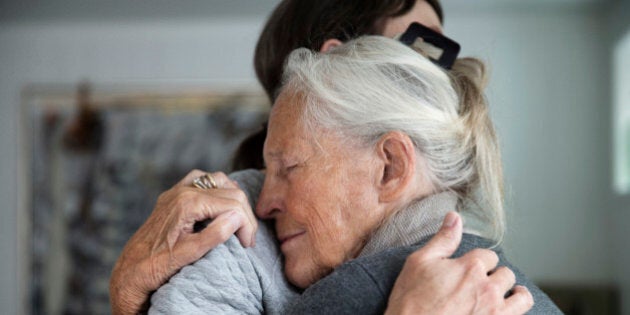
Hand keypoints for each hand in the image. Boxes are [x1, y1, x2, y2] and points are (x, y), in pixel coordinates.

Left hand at [109, 170, 257, 314]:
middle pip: (231, 192)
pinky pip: (203, 180)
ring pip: (219, 180)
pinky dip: (218, 190)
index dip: (246, 224)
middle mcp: (183, 191)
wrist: (130, 269)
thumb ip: (216, 234)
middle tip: (246, 239)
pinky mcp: (174, 194)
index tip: (247, 245)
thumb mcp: (190, 253)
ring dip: (233, 200)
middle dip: (244, 215)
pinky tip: (221, 206)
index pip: (233, 204)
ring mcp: (177, 190)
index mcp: (188, 203)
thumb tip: (237, 216)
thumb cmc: (157, 265)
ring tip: (238, 223)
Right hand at [385, 212, 533, 314]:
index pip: (488, 256)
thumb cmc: (411, 299)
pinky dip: (515, 310)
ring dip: (512, 293)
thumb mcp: (420, 262)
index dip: (479, 261)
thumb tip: (455, 217)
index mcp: (470, 267)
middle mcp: (487, 287)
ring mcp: (494, 310)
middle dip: (495, 277)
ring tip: (504, 296)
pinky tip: (504, 310)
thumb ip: (443, 239)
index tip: (470, 269)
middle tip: (480, 285)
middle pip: (506, 274)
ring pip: (520, 296)